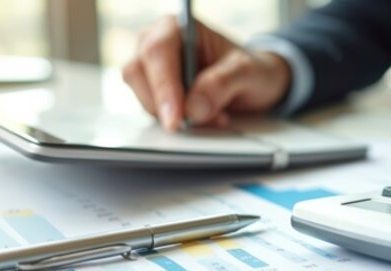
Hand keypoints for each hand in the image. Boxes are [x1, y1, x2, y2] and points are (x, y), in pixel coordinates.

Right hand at [122, 16, 291, 130]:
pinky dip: (176, 121)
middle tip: (195, 123)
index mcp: (178, 27)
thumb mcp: (248, 72)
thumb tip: (194, 107)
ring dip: (173, 115)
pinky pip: (152, 111)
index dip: (163, 85)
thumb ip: (222, 83)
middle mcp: (158, 44)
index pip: (157, 52)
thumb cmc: (249, 69)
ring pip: (142, 95)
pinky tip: (204, 119)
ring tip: (212, 117)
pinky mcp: (154, 93)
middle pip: (137, 73)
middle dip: (165, 104)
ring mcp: (152, 69)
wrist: (253, 83)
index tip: (176, 116)